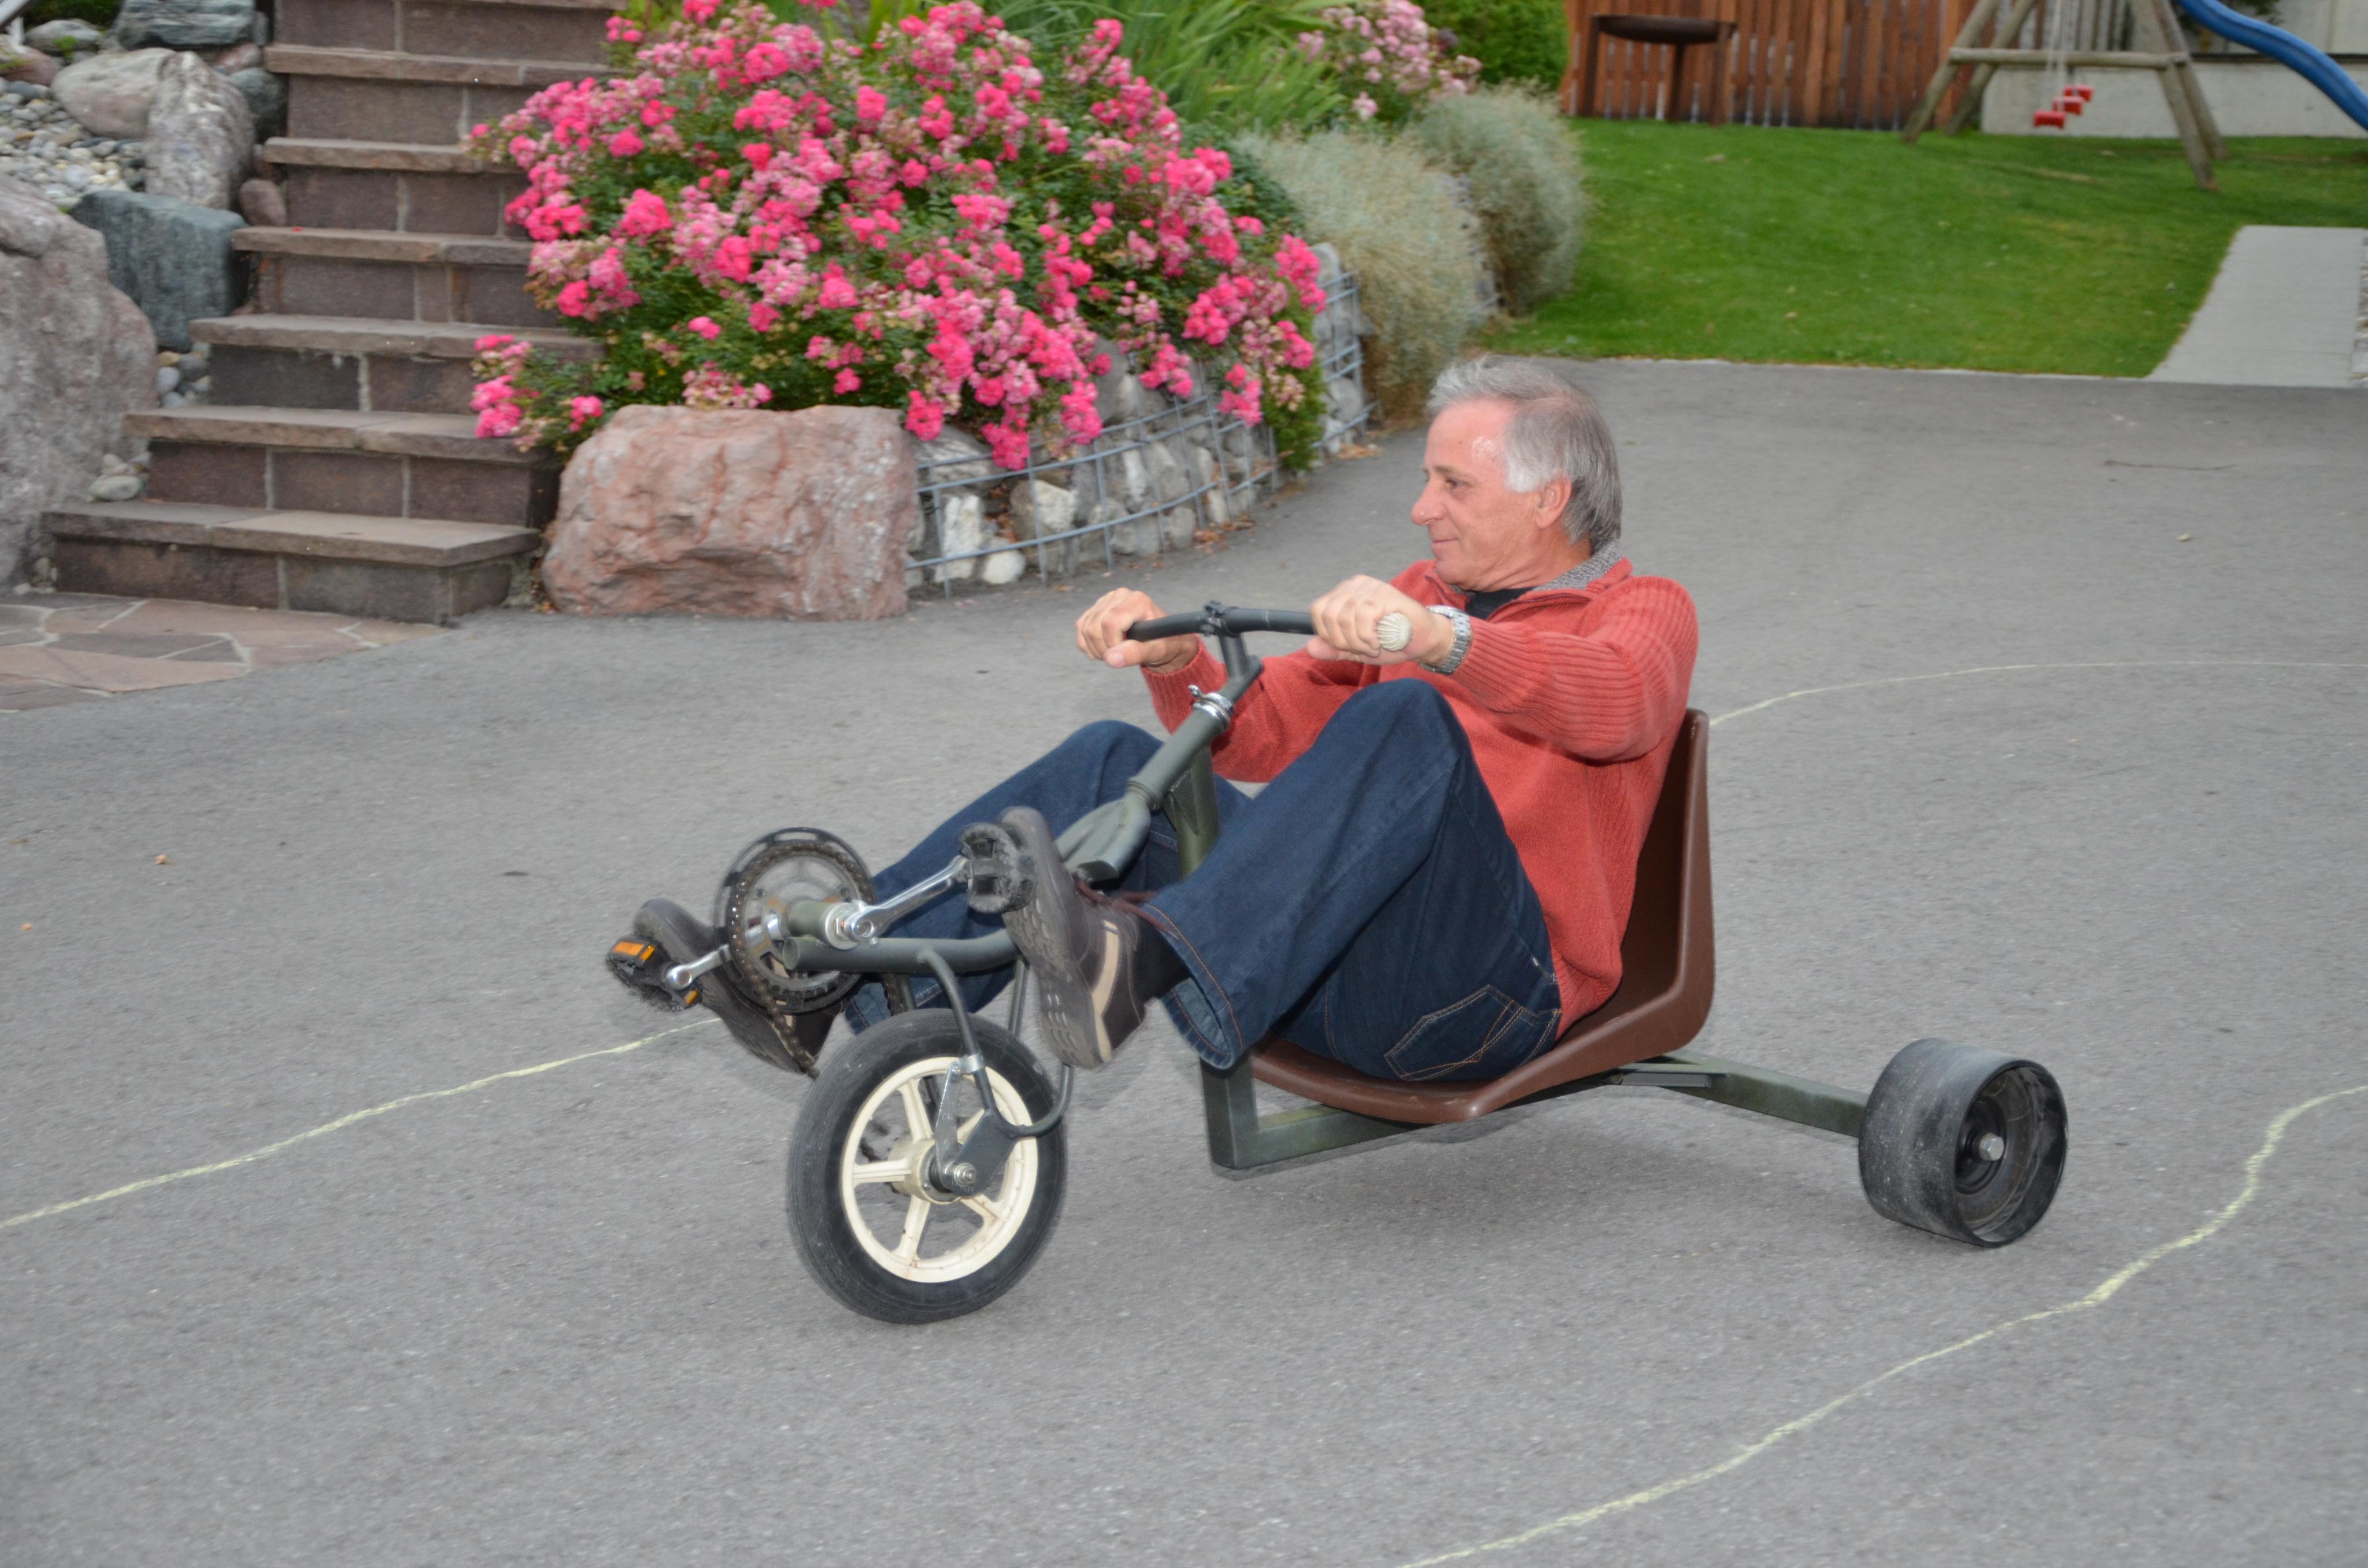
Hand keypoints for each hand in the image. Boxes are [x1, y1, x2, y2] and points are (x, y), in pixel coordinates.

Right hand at [1075, 588, 1199, 674]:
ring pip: (1084, 628)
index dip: (1113, 644)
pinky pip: (1080, 627)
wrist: (1159, 640)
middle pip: (1094, 627)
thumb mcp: (1154, 651)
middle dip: (1103, 649)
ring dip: (1096, 649)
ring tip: (1116, 652)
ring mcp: (1106, 600)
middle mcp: (1120, 595)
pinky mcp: (1096, 607)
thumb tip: (1111, 659)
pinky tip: (1104, 648)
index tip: (1126, 652)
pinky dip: (1087, 644)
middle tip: (1120, 656)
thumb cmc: (1161, 644)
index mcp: (1137, 600)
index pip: (1110, 623)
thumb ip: (1135, 653)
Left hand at [1306, 576, 1452, 665]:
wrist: (1423, 640)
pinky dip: (1368, 637)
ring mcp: (1371, 587)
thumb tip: (1310, 647)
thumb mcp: (1356, 650)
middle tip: (1362, 649)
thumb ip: (1334, 649)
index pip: (1317, 610)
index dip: (1327, 635)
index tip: (1346, 646)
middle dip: (1342, 641)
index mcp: (1344, 593)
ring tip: (1373, 647)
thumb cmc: (1391, 641)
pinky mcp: (1385, 594)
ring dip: (1358, 642)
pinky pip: (1363, 617)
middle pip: (1329, 615)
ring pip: (1345, 617)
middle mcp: (1355, 585)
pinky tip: (1379, 643)